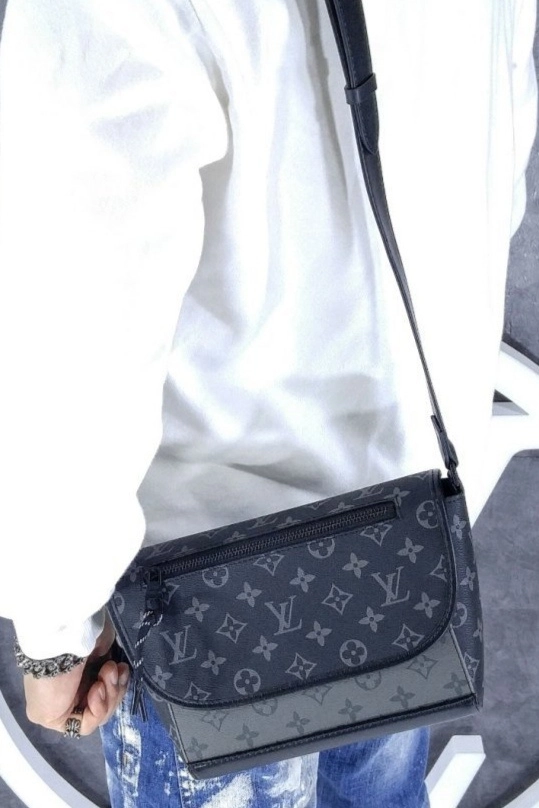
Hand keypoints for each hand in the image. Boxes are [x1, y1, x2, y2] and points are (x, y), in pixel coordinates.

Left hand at [24, 611, 129, 735]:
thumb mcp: (103, 646)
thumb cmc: (83, 637)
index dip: (117, 682)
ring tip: (106, 673)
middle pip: (103, 702)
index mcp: (77, 671)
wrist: (65, 641)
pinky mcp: (54, 720)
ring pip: (97, 714)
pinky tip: (96, 689)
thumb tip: (116, 670)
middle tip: (115, 669)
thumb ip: (109, 662)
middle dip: (115, 687)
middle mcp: (67, 689)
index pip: (103, 688)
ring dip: (109, 694)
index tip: (122, 667)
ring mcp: (60, 706)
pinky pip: (84, 726)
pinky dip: (97, 709)